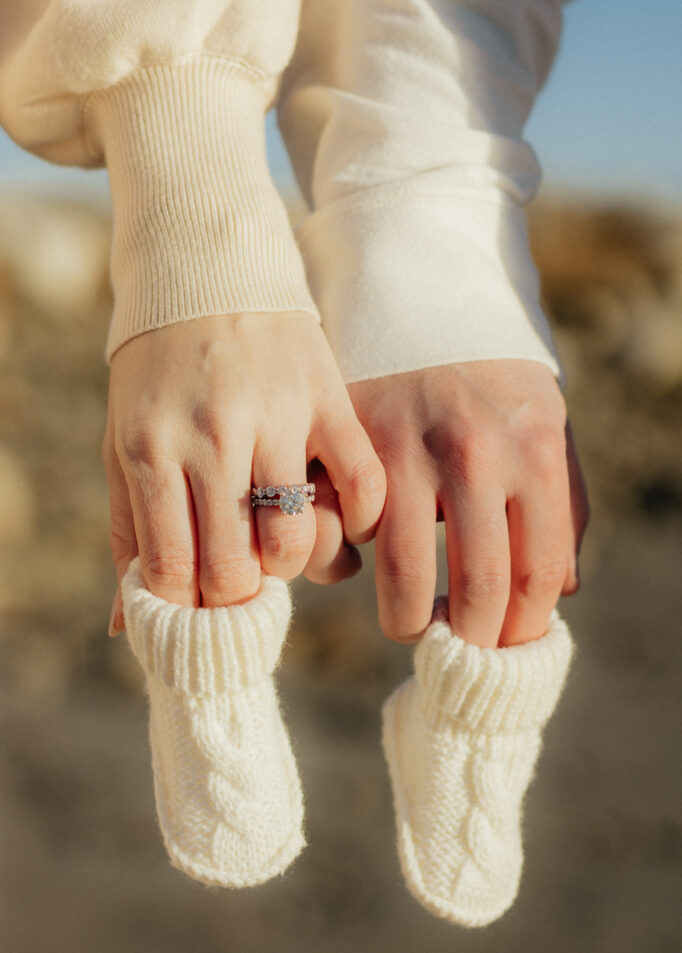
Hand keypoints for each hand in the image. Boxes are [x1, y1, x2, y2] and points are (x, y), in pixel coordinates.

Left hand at [104, 312, 385, 632]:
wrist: (208, 272)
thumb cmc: (158, 374)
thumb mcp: (123, 442)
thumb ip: (128, 529)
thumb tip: (121, 625)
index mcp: (149, 450)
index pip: (171, 570)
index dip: (187, 609)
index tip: (200, 609)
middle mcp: (210, 437)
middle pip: (232, 570)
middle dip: (237, 599)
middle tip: (243, 582)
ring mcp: (275, 417)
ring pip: (295, 540)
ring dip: (291, 563)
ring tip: (282, 543)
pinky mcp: (328, 399)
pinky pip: (363, 484)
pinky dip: (361, 520)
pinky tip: (344, 517)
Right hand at [342, 360, 588, 647]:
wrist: (421, 301)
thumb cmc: (493, 380)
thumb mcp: (548, 425)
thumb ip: (566, 505)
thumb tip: (562, 592)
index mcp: (536, 449)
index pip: (538, 572)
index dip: (523, 629)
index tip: (507, 648)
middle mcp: (476, 453)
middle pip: (478, 588)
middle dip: (470, 640)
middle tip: (460, 650)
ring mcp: (409, 452)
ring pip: (406, 578)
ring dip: (410, 621)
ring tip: (414, 625)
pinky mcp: (352, 450)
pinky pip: (351, 536)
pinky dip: (357, 565)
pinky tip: (369, 563)